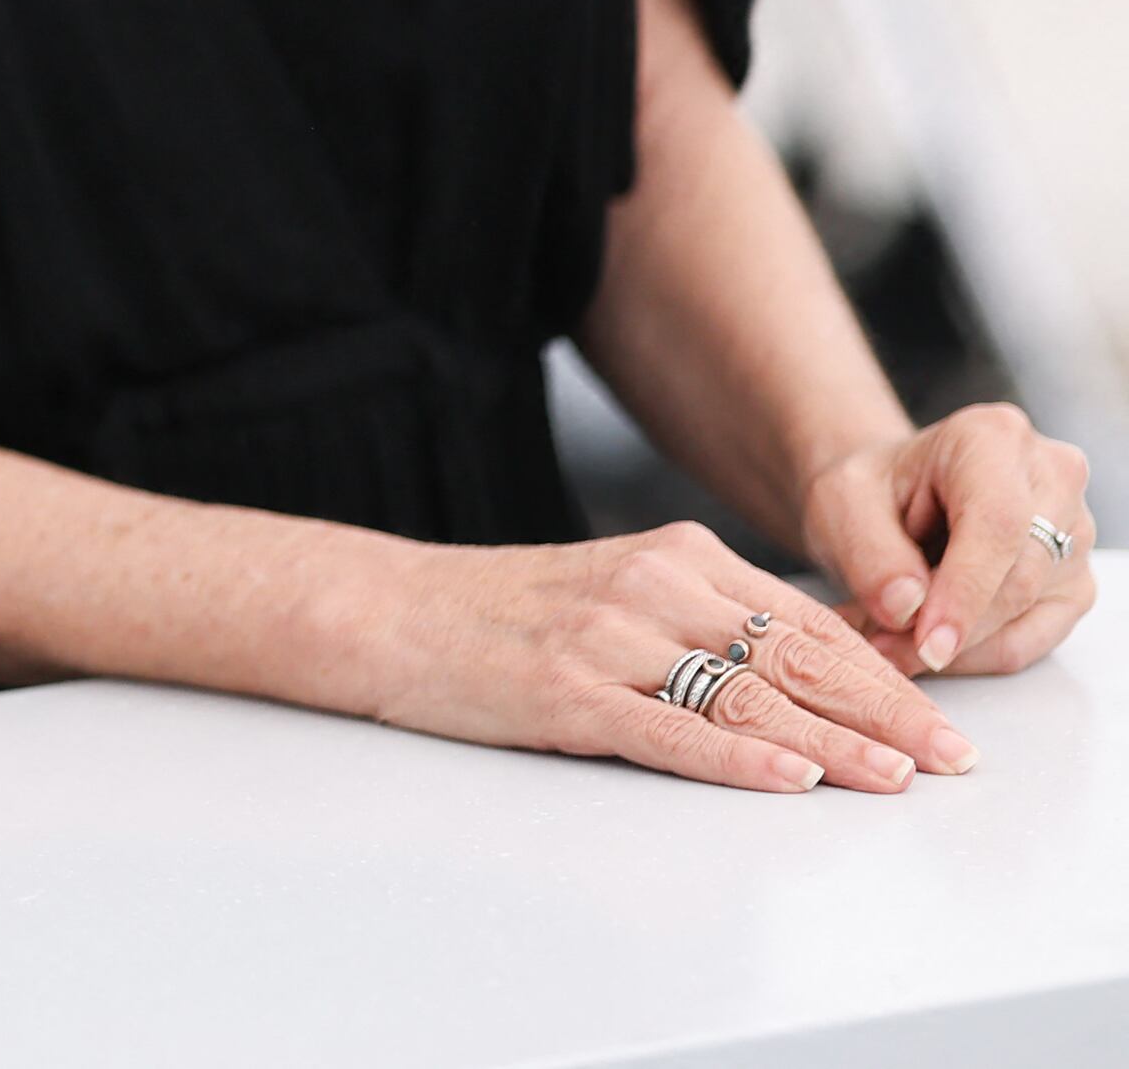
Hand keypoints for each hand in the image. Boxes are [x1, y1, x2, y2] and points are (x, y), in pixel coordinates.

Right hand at [366, 522, 973, 792]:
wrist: (383, 609)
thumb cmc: (498, 612)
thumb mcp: (613, 592)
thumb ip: (701, 620)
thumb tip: (804, 676)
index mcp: (673, 556)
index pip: (805, 620)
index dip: (883, 675)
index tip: (940, 721)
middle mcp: (650, 587)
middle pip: (794, 656)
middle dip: (885, 713)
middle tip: (950, 757)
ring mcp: (606, 639)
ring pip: (747, 693)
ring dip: (833, 743)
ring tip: (894, 778)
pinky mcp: (565, 691)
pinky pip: (669, 728)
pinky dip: (737, 755)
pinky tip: (787, 775)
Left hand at [805, 404, 1095, 678]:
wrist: (894, 496)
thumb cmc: (874, 488)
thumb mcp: (842, 502)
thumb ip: (869, 552)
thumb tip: (906, 609)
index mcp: (993, 437)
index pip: (997, 524)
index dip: (964, 591)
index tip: (927, 642)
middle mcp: (1051, 478)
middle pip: (1017, 578)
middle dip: (949, 628)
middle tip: (882, 648)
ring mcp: (1073, 533)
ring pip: (1026, 616)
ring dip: (955, 646)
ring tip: (888, 641)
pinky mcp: (1073, 582)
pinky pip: (1032, 639)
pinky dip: (975, 654)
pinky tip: (925, 645)